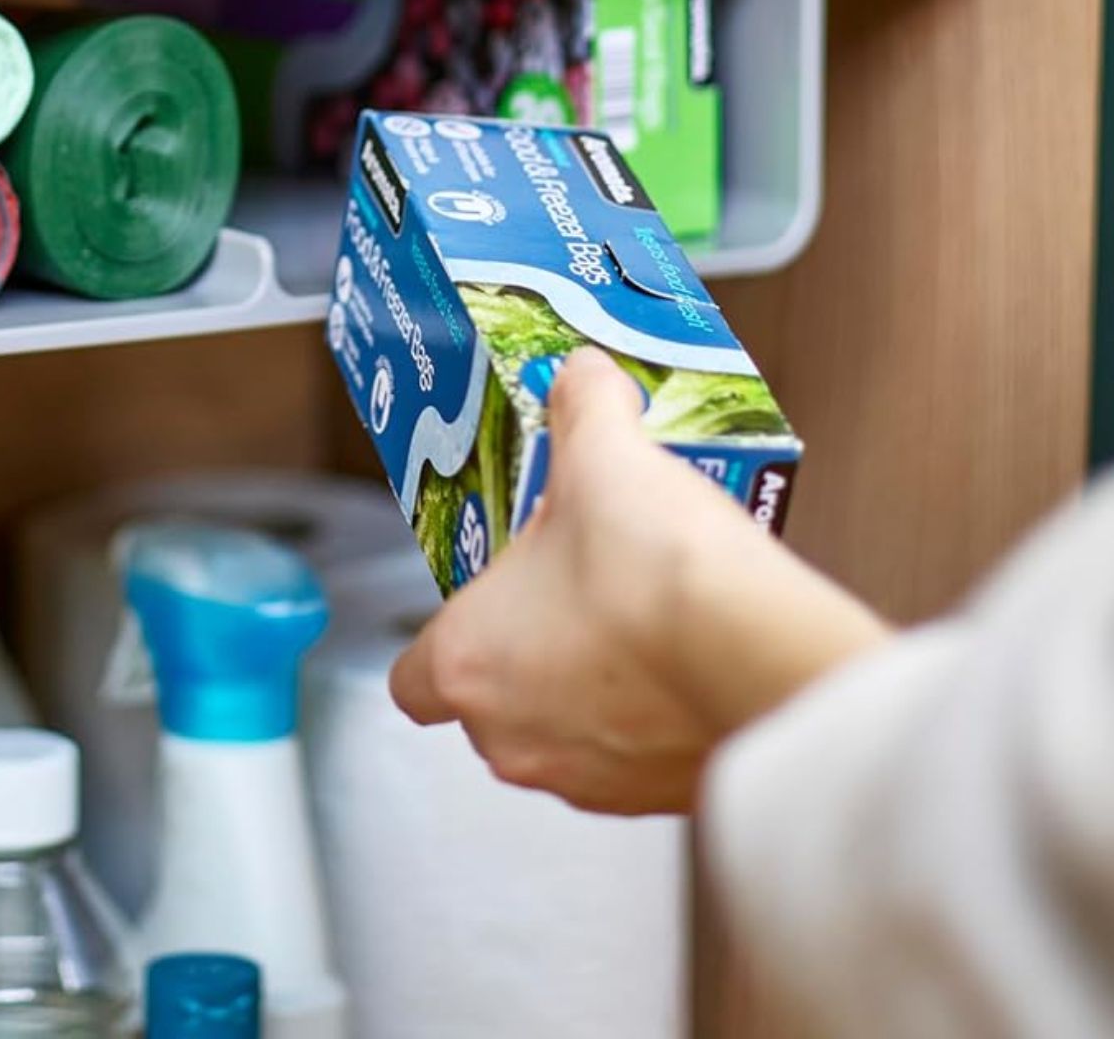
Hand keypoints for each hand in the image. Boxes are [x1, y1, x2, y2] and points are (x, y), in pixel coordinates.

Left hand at [389, 348, 887, 814]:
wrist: (763, 658)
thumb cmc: (656, 577)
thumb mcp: (603, 455)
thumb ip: (583, 408)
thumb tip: (584, 376)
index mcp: (468, 661)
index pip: (413, 681)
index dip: (441, 640)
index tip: (480, 599)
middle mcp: (516, 738)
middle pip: (492, 706)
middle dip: (526, 654)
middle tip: (569, 593)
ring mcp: (592, 783)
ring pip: (566, 740)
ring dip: (591, 693)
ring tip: (638, 622)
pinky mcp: (665, 801)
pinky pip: (639, 763)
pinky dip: (655, 724)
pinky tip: (690, 664)